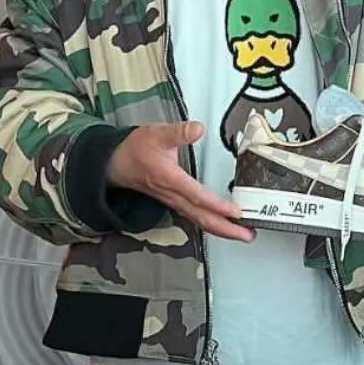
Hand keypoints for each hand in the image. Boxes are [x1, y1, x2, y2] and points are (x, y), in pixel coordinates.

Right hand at [107, 121, 254, 241]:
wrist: (115, 164)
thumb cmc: (135, 150)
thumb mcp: (156, 134)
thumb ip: (178, 132)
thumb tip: (197, 129)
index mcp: (170, 179)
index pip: (198, 196)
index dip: (218, 206)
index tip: (236, 212)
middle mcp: (173, 195)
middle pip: (202, 217)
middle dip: (226, 229)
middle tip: (248, 235)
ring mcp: (174, 202)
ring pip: (199, 220)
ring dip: (221, 230)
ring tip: (241, 235)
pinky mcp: (174, 202)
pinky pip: (195, 217)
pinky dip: (211, 224)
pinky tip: (222, 226)